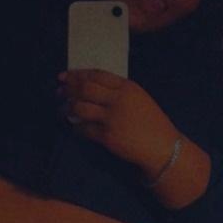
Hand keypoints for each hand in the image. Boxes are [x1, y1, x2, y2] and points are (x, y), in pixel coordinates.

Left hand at [56, 69, 180, 174]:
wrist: (163, 147)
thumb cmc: (151, 123)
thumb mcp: (139, 99)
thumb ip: (118, 91)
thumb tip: (88, 88)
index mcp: (127, 87)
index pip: (96, 75)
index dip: (78, 74)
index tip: (65, 76)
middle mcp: (119, 100)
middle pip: (85, 88)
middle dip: (68, 89)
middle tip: (59, 92)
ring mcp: (112, 118)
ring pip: (79, 107)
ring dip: (66, 108)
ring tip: (61, 110)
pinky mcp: (107, 136)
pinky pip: (83, 128)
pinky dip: (75, 127)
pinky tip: (74, 127)